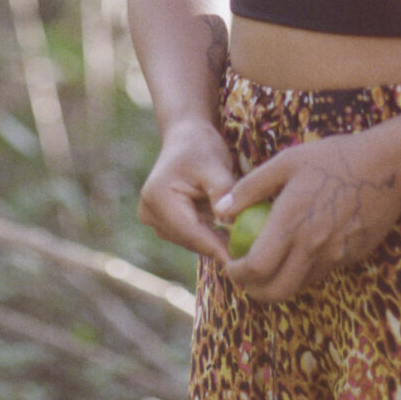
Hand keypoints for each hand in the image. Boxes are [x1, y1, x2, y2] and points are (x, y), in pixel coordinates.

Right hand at [138, 116, 237, 261]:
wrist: (186, 137)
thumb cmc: (201, 147)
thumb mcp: (215, 165)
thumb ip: (223, 191)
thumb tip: (229, 220)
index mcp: (158, 197)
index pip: (191, 232)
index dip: (216, 248)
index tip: (241, 262)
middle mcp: (150, 212)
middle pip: (190, 240)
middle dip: (218, 245)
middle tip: (250, 254)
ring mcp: (153, 219)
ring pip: (191, 241)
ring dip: (214, 240)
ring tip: (243, 240)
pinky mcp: (162, 223)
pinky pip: (190, 235)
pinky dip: (209, 233)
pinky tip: (228, 230)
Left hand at [216, 132, 400, 302]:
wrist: (388, 168)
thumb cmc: (334, 158)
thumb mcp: (286, 162)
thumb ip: (250, 187)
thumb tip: (220, 209)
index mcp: (291, 223)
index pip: (256, 268)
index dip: (237, 274)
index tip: (231, 265)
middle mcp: (312, 247)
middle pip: (276, 292)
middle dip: (254, 291)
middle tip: (246, 277)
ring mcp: (334, 256)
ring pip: (299, 286)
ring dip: (279, 283)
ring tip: (271, 264)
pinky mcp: (351, 257)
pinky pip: (320, 273)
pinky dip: (303, 272)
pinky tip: (301, 250)